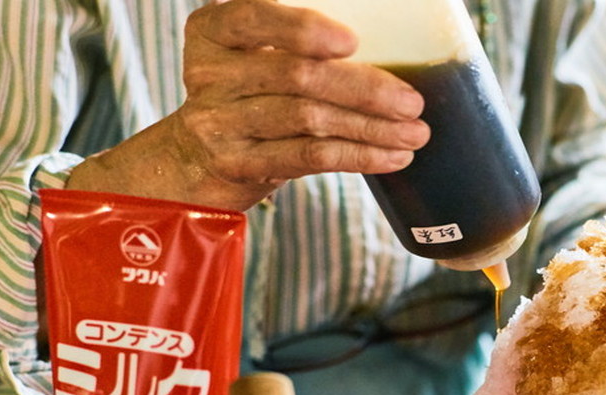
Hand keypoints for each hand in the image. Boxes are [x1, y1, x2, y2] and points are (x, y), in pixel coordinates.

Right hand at [69, 0, 429, 210]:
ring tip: (414, 133)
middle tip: (412, 102)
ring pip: (309, 120)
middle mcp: (209, 74)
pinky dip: (358, 156)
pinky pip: (309, 157)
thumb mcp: (254, 60)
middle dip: (365, 89)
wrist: (191, 161)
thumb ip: (295, 46)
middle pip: (297, 76)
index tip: (353, 42)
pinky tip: (392, 157)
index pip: (253, 18)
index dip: (303, 29)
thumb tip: (386, 51)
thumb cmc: (245, 100)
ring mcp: (219, 123)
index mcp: (213, 32)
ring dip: (372, 128)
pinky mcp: (239, 164)